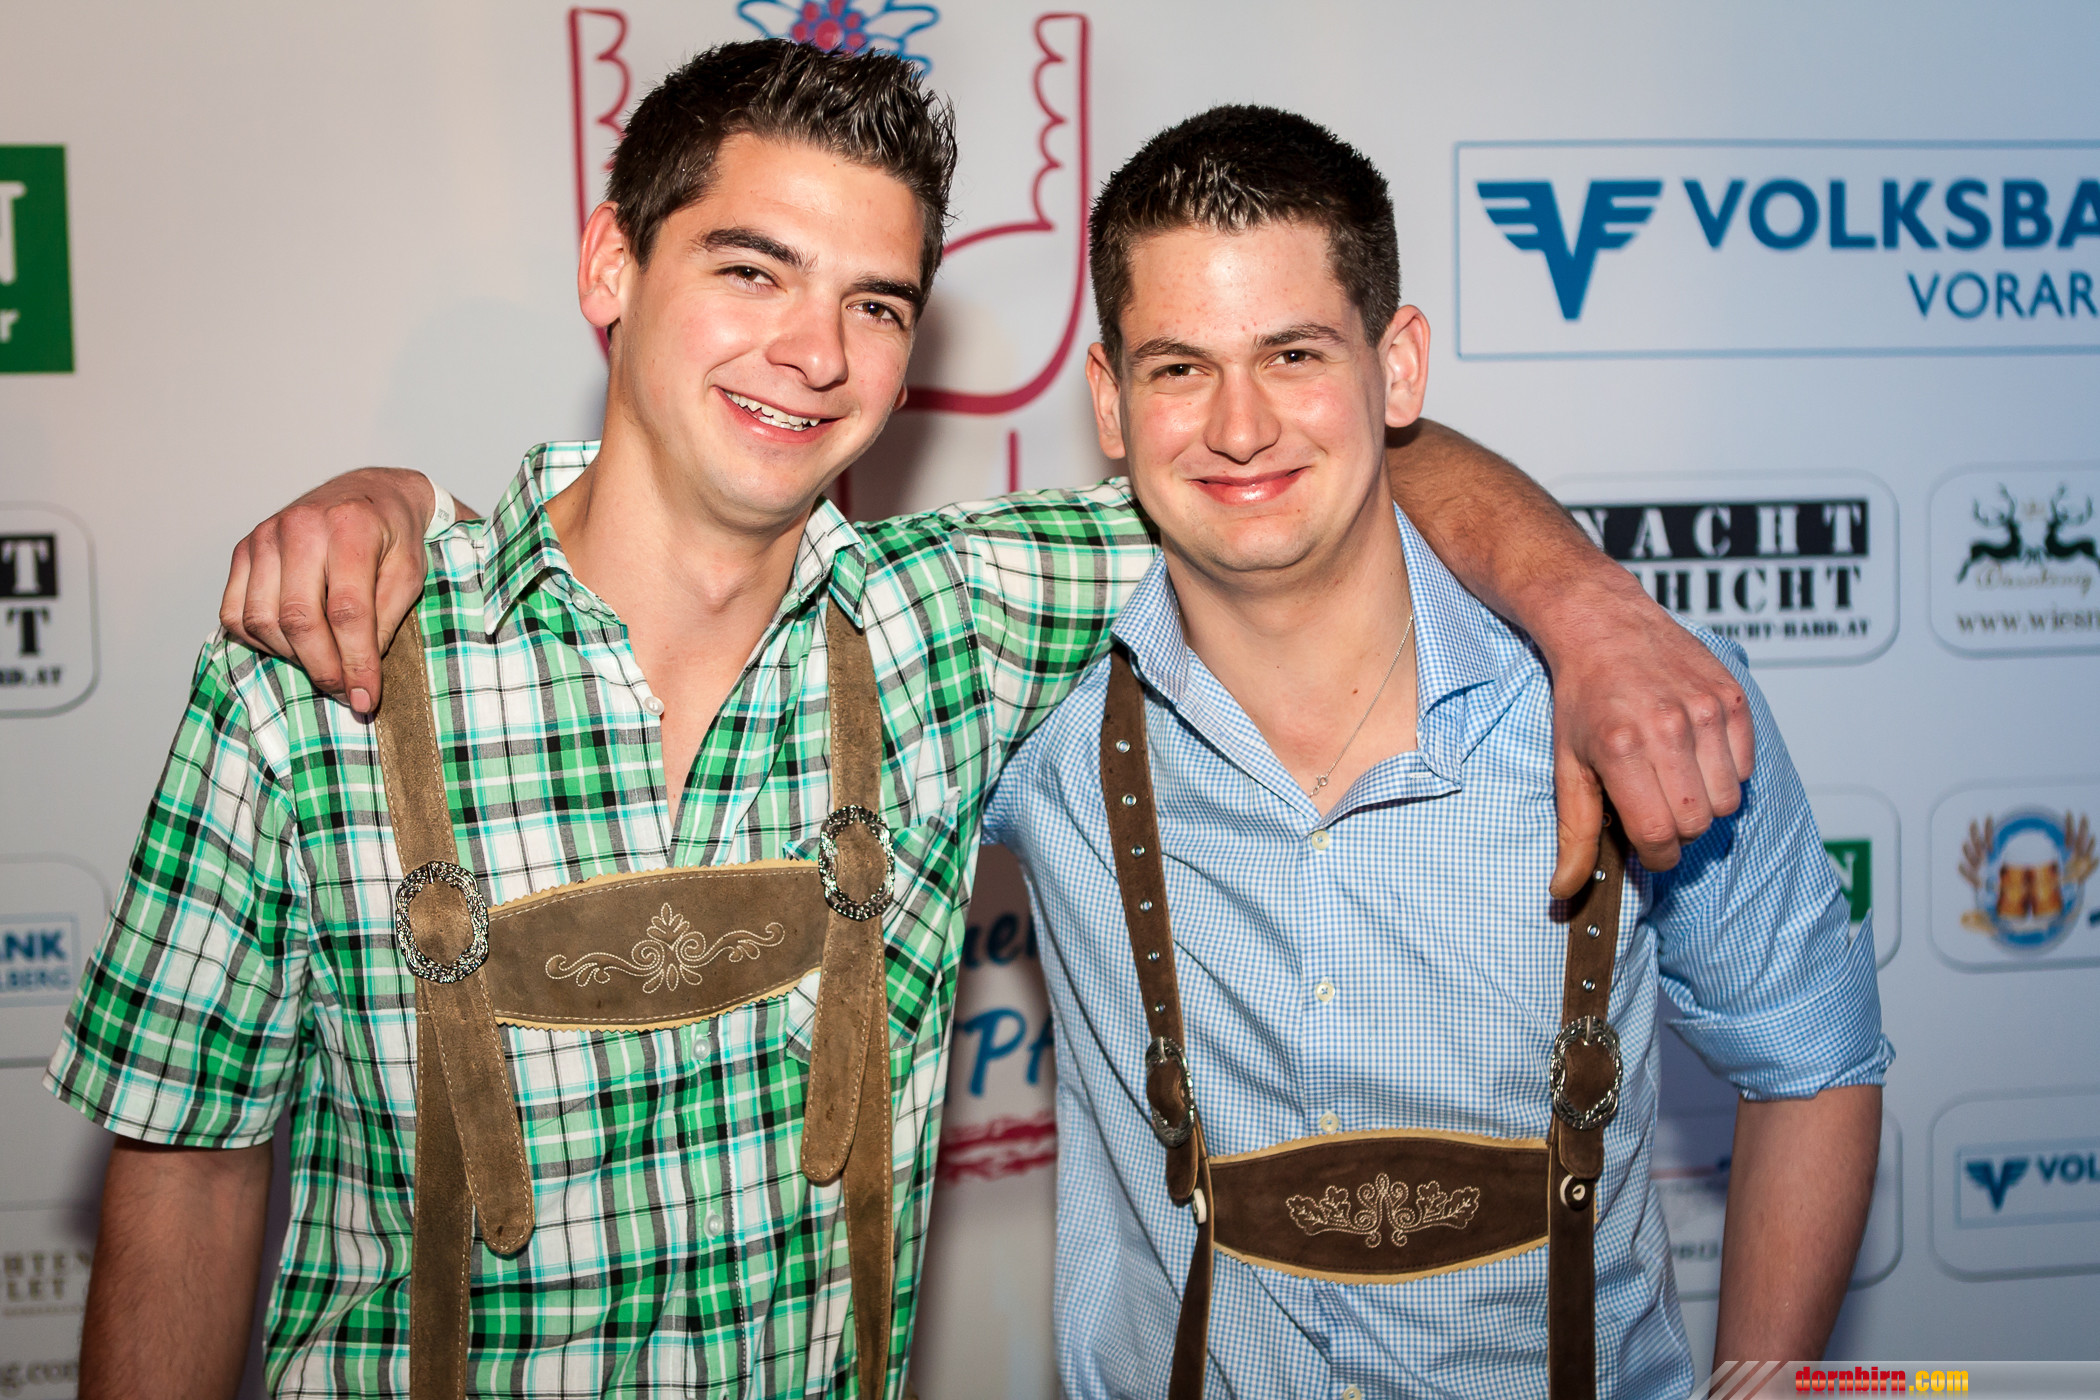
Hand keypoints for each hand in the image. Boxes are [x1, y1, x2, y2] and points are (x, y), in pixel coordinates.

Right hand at [218, 468, 434, 713]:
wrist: (371, 492)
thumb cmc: (394, 536)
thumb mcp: (409, 574)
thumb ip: (385, 621)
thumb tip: (359, 677)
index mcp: (350, 527)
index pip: (347, 611)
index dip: (355, 662)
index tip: (367, 697)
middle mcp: (301, 527)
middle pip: (298, 619)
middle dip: (323, 668)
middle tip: (346, 694)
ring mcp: (265, 536)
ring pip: (261, 620)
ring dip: (292, 657)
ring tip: (324, 664)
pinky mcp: (244, 549)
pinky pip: (235, 612)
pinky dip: (260, 640)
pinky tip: (292, 643)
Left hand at [1541, 574, 1754, 896]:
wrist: (1603, 624)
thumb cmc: (1582, 697)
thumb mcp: (1567, 765)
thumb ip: (1574, 833)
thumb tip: (1565, 892)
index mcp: (1623, 749)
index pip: (1660, 836)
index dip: (1653, 853)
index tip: (1643, 843)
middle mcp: (1669, 728)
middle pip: (1697, 824)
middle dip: (1676, 829)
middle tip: (1653, 806)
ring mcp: (1707, 710)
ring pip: (1728, 801)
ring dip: (1703, 803)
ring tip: (1672, 778)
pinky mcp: (1733, 697)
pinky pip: (1745, 767)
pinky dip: (1724, 772)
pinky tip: (1692, 751)